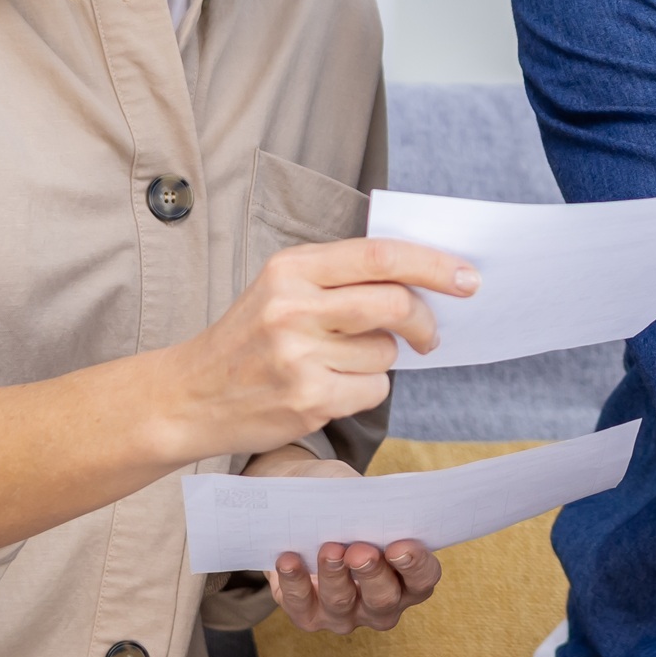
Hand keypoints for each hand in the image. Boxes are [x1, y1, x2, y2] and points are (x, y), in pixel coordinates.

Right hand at [165, 239, 476, 461]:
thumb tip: (424, 283)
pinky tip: (329, 390)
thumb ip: (342, 280)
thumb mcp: (281, 290)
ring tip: (337, 365)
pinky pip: (373, 391)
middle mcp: (293, 308)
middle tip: (431, 336)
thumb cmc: (248, 340)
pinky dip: (365, 392)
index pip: (378, 256)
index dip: (432, 265)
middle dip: (427, 322)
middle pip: (395, 304)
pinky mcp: (307, 400)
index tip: (468, 277)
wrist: (187, 396)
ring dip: (380, 362)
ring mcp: (299, 356)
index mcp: (291, 269)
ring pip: (386, 354)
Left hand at [248, 449, 443, 632]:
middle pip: (384, 600)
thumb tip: (365, 505)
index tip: (400, 545)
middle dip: (373, 575)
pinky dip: (295, 581)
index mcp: (405, 575)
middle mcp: (379, 602)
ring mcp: (344, 613)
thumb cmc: (339, 502)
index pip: (421, 580)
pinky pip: (301, 605)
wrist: (297, 508)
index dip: (416, 566)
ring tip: (328, 548)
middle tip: (361, 551)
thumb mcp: (356, 493)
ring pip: (342, 603)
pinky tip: (289, 559)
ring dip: (334, 576)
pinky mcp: (308, 615)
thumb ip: (367, 501)